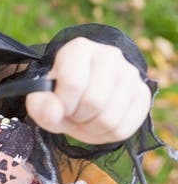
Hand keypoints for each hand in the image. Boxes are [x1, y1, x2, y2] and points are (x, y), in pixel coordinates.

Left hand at [26, 37, 151, 143]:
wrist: (83, 98)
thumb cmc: (61, 96)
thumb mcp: (43, 100)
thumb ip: (40, 106)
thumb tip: (52, 113)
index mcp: (79, 48)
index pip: (74, 82)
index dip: (63, 105)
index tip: (59, 106)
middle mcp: (109, 54)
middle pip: (94, 102)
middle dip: (78, 118)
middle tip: (73, 114)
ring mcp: (130, 73)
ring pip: (110, 119)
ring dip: (92, 129)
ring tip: (86, 119)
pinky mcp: (142, 93)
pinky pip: (125, 128)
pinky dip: (108, 135)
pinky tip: (100, 125)